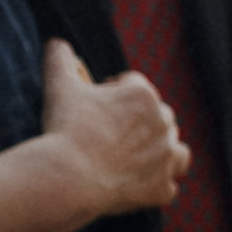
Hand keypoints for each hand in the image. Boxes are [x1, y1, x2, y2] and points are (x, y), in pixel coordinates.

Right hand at [40, 39, 185, 215]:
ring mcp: (165, 158)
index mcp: (143, 94)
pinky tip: (136, 185)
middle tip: (108, 133)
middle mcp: (163, 123)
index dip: (112, 91)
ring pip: (175, 149)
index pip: (133, 85)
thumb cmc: (65, 129)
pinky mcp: (161, 188)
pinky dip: (155, 185)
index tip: (95, 105)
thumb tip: (57, 43)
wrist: (68, 177)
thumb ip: (61, 59)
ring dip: (161, 150)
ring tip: (136, 157)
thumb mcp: (60, 86)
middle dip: (138, 122)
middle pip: (157, 115)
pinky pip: (167, 186)